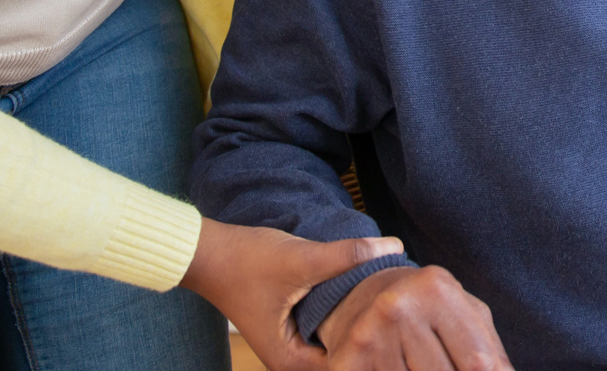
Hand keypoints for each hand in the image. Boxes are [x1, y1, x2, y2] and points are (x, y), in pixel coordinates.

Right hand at [181, 217, 405, 370]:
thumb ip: (347, 256)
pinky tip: (363, 291)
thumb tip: (393, 248)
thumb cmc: (245, 261)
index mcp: (291, 361)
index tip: (397, 316)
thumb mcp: (301, 259)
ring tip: (384, 294)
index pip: (350, 364)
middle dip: (369, 331)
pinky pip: (326, 328)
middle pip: (345, 354)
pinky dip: (342, 313)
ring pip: (336, 340)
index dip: (374, 340)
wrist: (208, 253)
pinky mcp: (292, 328)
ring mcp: (291, 346)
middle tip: (398, 304)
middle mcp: (291, 361)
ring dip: (357, 321)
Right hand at [316, 262, 512, 370]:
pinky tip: (397, 367)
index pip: (478, 362)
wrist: (358, 295)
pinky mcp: (344, 360)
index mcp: (436, 290)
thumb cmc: (427, 309)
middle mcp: (398, 307)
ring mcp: (368, 335)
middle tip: (445, 365)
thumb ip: (491, 352)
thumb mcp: (465, 315)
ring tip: (417, 363)